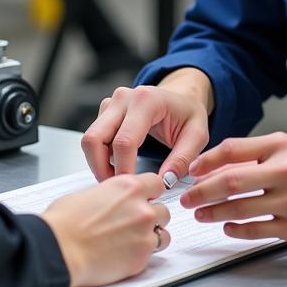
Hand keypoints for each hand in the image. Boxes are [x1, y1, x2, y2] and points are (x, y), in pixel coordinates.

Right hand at [41, 173, 170, 286]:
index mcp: (128, 187)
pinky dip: (143, 254)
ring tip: (133, 241)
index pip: (156, 183)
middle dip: (152, 216)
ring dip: (152, 236)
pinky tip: (127, 254)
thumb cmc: (65, 222)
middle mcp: (141, 208)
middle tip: (135, 224)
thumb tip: (114, 201)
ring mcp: (144, 233)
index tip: (147, 199)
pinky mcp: (142, 257)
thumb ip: (112, 195)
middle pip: (163, 210)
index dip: (150, 193)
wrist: (60, 249)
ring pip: (163, 233)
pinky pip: (153, 254)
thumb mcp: (90, 193)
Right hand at [81, 74, 210, 182]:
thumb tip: (163, 182)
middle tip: (118, 189)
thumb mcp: (197, 135)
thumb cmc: (188, 114)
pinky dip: (100, 156)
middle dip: (101, 168)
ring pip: (89, 139)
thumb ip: (182, 159)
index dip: (124, 170)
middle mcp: (123, 98)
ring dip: (98, 163)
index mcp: (146, 100)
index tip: (132, 190)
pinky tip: (118, 166)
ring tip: (118, 180)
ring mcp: (111, 103)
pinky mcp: (105, 110)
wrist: (181, 95)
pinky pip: (94, 138)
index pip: (124, 142)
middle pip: (95, 138)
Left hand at [180, 132, 286, 244]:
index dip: (206, 161)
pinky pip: (258, 231)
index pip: (233, 150)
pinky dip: (237, 229)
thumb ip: (255, 153)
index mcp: (281, 147)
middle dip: (202, 191)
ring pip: (241, 209)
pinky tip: (227, 227)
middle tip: (186, 198)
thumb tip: (216, 165)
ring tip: (201, 213)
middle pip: (231, 182)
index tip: (191, 171)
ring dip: (214, 213)